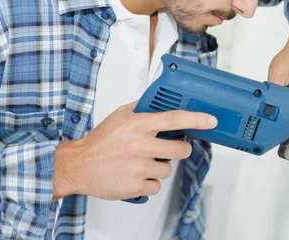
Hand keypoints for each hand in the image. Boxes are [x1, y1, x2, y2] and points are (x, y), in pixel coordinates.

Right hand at [52, 101, 216, 200]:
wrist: (78, 165)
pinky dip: (149, 182)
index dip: (196, 119)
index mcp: (136, 124)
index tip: (210, 121)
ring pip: (168, 169)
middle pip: (179, 149)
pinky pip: (156, 186)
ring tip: (142, 163)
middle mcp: (139, 144)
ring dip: (160, 167)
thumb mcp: (119, 115)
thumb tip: (159, 101)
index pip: (174, 118)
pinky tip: (136, 175)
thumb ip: (141, 108)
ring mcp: (137, 167)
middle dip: (180, 149)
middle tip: (170, 149)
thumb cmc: (99, 142)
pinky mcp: (134, 185)